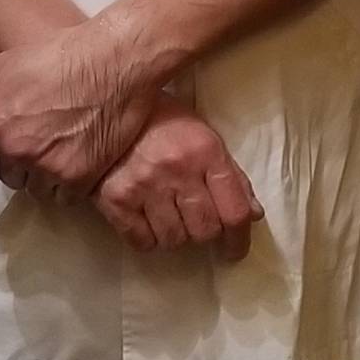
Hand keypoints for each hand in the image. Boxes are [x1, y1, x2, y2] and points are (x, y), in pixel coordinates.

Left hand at [0, 22, 153, 195]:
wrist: (117, 62)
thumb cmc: (60, 55)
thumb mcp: (6, 68)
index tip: (1, 154)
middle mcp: (17, 152)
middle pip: (9, 180)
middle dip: (21, 164)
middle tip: (43, 138)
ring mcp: (50, 168)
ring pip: (38, 190)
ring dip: (46, 176)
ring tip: (64, 147)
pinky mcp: (81, 178)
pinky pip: (66, 197)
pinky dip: (72, 184)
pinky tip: (82, 158)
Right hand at [93, 97, 264, 257]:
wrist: (106, 108)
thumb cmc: (162, 122)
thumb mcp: (203, 137)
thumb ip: (230, 175)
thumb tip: (252, 214)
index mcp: (205, 152)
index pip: (234, 211)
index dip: (239, 240)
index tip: (234, 251)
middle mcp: (177, 171)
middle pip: (205, 231)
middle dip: (204, 233)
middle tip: (194, 220)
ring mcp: (144, 186)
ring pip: (174, 240)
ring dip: (175, 235)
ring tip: (168, 215)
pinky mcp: (115, 200)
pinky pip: (142, 242)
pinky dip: (147, 238)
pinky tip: (145, 220)